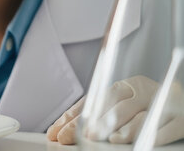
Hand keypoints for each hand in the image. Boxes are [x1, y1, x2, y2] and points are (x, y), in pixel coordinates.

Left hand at [47, 75, 183, 145]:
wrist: (183, 101)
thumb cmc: (148, 106)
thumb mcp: (123, 104)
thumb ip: (98, 114)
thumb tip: (64, 128)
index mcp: (123, 86)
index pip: (93, 100)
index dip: (73, 117)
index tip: (57, 132)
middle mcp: (141, 90)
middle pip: (112, 106)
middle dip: (93, 123)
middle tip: (77, 136)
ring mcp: (161, 102)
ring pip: (139, 113)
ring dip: (122, 127)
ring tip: (107, 139)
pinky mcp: (180, 117)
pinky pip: (166, 126)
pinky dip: (152, 133)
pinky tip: (137, 141)